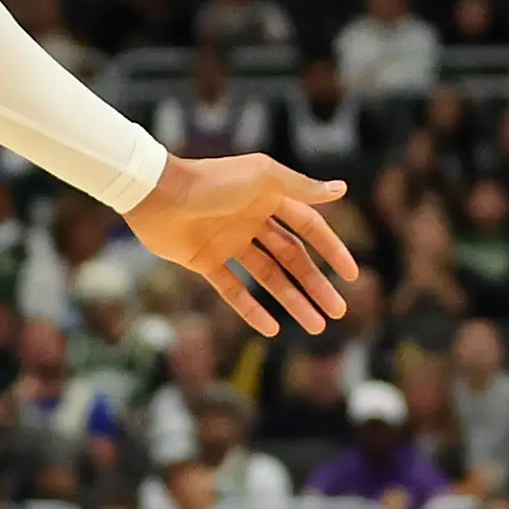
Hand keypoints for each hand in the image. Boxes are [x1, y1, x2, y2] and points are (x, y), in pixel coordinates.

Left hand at [126, 154, 358, 336]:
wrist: (156, 193)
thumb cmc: (212, 180)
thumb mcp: (262, 178)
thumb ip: (301, 187)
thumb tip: (342, 190)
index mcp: (268, 198)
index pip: (309, 228)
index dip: (332, 251)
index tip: (352, 276)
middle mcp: (251, 220)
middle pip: (292, 258)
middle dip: (316, 285)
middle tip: (338, 312)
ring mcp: (229, 242)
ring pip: (268, 277)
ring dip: (292, 301)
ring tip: (315, 327)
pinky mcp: (205, 261)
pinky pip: (233, 290)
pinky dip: (251, 309)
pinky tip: (272, 330)